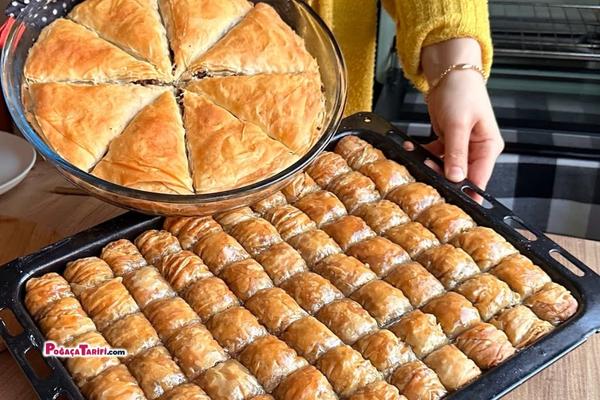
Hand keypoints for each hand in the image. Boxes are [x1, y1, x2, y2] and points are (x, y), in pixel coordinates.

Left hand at [421, 39, 503, 189]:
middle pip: (461, 176)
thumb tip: (456, 178)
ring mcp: (462, 147)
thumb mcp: (458, 123)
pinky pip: (435, 156)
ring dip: (430, 166)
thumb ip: (456, 152)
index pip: (480, 178)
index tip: (451, 201)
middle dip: (443, 177)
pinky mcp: (448, 143)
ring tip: (418, 160)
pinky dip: (423, 154)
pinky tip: (414, 149)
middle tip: (426, 175)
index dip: (466, 192)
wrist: (449, 74)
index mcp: (488, 147)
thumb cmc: (462, 92)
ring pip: (445, 168)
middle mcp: (477, 149)